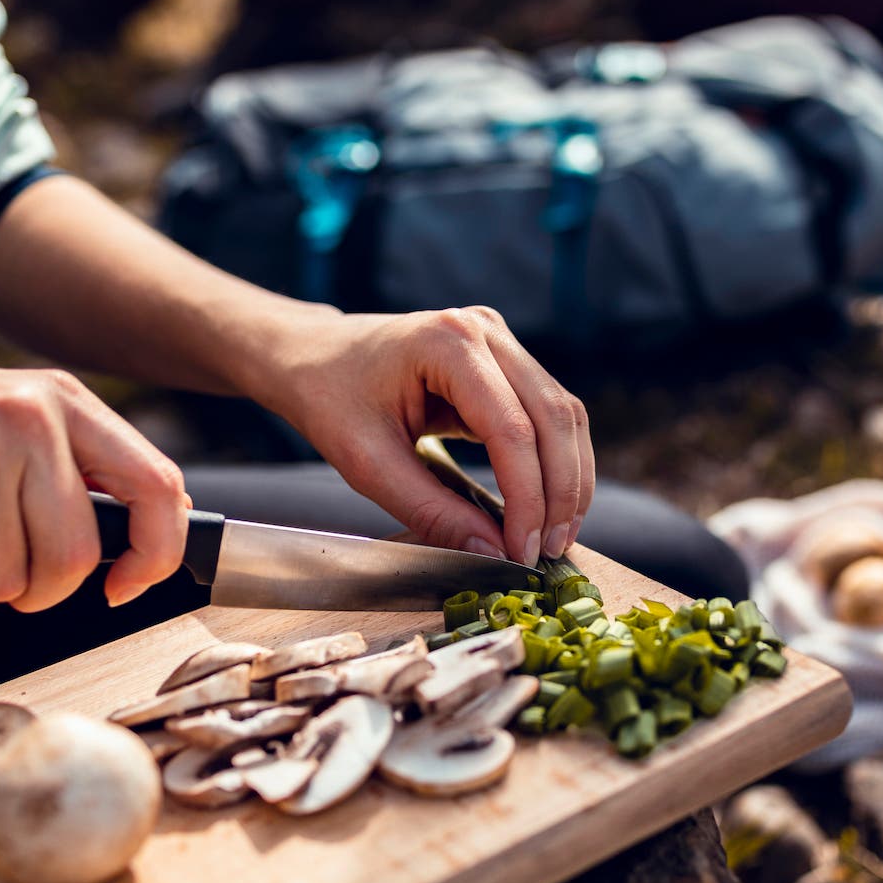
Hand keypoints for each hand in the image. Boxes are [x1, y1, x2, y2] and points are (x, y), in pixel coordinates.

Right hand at [0, 363, 186, 608]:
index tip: (129, 585)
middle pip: (75, 558)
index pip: (156, 484)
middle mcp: (25, 419)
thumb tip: (147, 541)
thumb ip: (75, 468)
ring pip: (8, 581)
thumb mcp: (9, 419)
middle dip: (38, 588)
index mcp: (61, 399)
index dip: (156, 551)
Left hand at [253, 306, 593, 564]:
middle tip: (550, 550)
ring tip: (558, 535)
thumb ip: (432, 511)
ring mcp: (499, 340)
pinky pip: (549, 413)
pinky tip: (550, 506)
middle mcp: (485, 331)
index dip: (527, 497)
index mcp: (447, 343)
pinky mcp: (505, 360)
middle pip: (554, 417)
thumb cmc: (330, 400)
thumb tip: (494, 552)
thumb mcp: (369, 464)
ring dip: (569, 478)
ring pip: (564, 414)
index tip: (523, 551)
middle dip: (561, 491)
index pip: (512, 429)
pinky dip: (556, 462)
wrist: (313, 356)